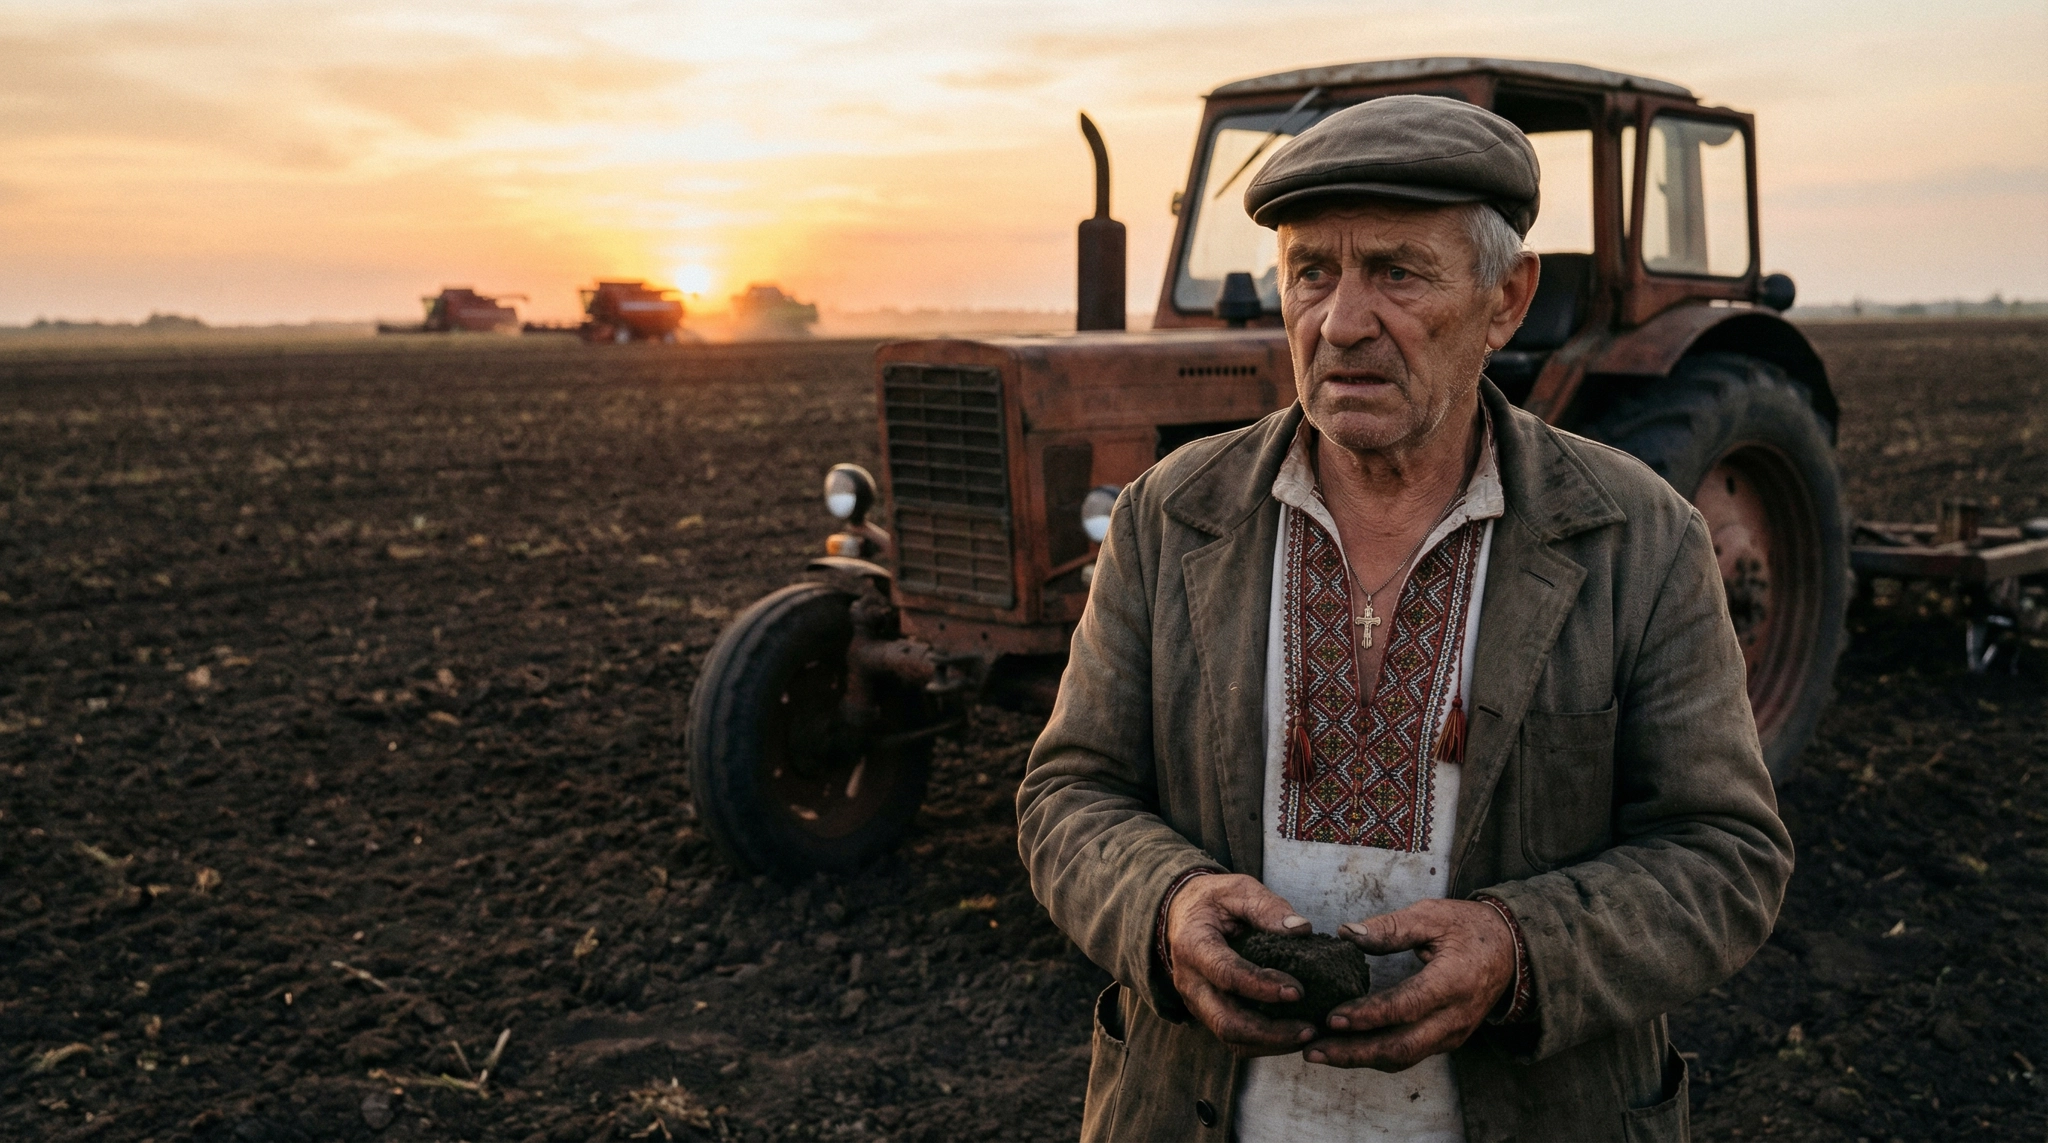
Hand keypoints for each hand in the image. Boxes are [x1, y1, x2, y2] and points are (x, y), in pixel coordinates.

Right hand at [1164, 873, 1317, 1055]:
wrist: (1181, 913)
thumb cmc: (1213, 901)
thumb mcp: (1237, 890)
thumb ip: (1267, 907)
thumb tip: (1301, 929)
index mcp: (1193, 945)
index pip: (1226, 974)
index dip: (1261, 987)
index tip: (1298, 991)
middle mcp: (1190, 981)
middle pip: (1225, 1020)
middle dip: (1269, 1032)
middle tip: (1309, 1028)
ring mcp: (1196, 1001)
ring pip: (1229, 1037)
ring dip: (1270, 1043)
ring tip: (1308, 1035)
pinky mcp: (1207, 1013)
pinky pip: (1233, 1039)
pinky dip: (1264, 1044)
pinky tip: (1293, 1035)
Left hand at [1302, 898, 1514, 1070]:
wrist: (1511, 950)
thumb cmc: (1469, 928)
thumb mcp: (1432, 915)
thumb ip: (1392, 927)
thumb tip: (1348, 933)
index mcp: (1454, 981)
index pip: (1407, 1006)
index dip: (1369, 1015)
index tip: (1332, 1016)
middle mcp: (1455, 1016)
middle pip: (1402, 1047)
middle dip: (1354, 1052)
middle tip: (1313, 1049)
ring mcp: (1453, 1033)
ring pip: (1403, 1058)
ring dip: (1359, 1059)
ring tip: (1319, 1052)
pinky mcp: (1446, 1040)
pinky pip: (1409, 1054)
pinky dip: (1375, 1055)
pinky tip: (1345, 1048)